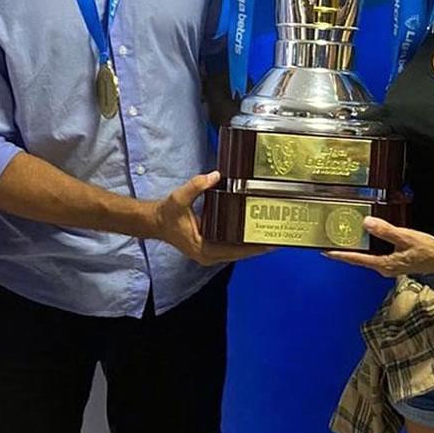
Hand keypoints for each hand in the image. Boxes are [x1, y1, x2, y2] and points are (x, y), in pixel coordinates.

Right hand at [152, 170, 269, 264]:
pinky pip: (231, 248)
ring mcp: (210, 254)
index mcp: (204, 249)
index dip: (253, 248)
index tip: (269, 244)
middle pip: (240, 254)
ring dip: (253, 246)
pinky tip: (255, 233)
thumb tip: (215, 176)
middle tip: (277, 237)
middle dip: (258, 247)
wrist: (156, 222)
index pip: (235, 251)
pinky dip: (243, 243)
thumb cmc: (167, 214)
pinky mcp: (211, 249)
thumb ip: (196, 186)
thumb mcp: (179, 198)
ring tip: (272, 235)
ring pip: (237, 253)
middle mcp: (209, 256)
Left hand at [325, 217, 433, 275]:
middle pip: (359, 259)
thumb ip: (385, 231)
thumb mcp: (405, 237)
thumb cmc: (427, 251)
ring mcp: (389, 266)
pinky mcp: (394, 261)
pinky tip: (366, 238)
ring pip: (367, 256)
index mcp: (384, 264)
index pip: (357, 259)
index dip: (340, 255)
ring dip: (356, 248)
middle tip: (330, 242)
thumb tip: (367, 223)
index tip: (325, 252)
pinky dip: (368, 246)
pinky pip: (376, 254)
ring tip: (343, 238)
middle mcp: (384, 268)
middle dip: (345, 251)